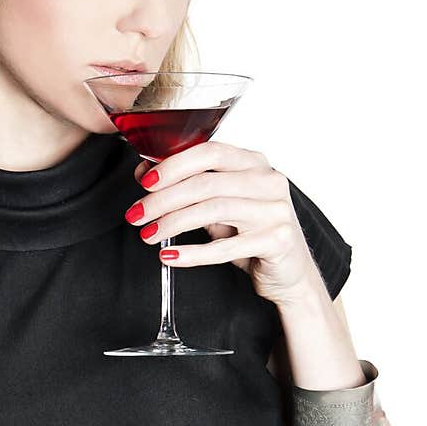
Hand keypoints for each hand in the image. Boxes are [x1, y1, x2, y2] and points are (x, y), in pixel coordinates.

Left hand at [129, 142, 322, 306]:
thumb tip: (144, 173)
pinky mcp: (277, 240)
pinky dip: (193, 253)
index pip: (210, 152)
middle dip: (164, 199)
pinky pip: (225, 247)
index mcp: (254, 163)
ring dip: (173, 223)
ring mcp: (275, 210)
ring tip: (148, 235)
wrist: (290, 272)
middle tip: (137, 215)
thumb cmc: (251, 234)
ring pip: (213, 210)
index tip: (144, 181)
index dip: (174, 165)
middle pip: (206, 183)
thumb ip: (187, 188)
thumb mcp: (218, 207)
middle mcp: (269, 181)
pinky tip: (170, 256)